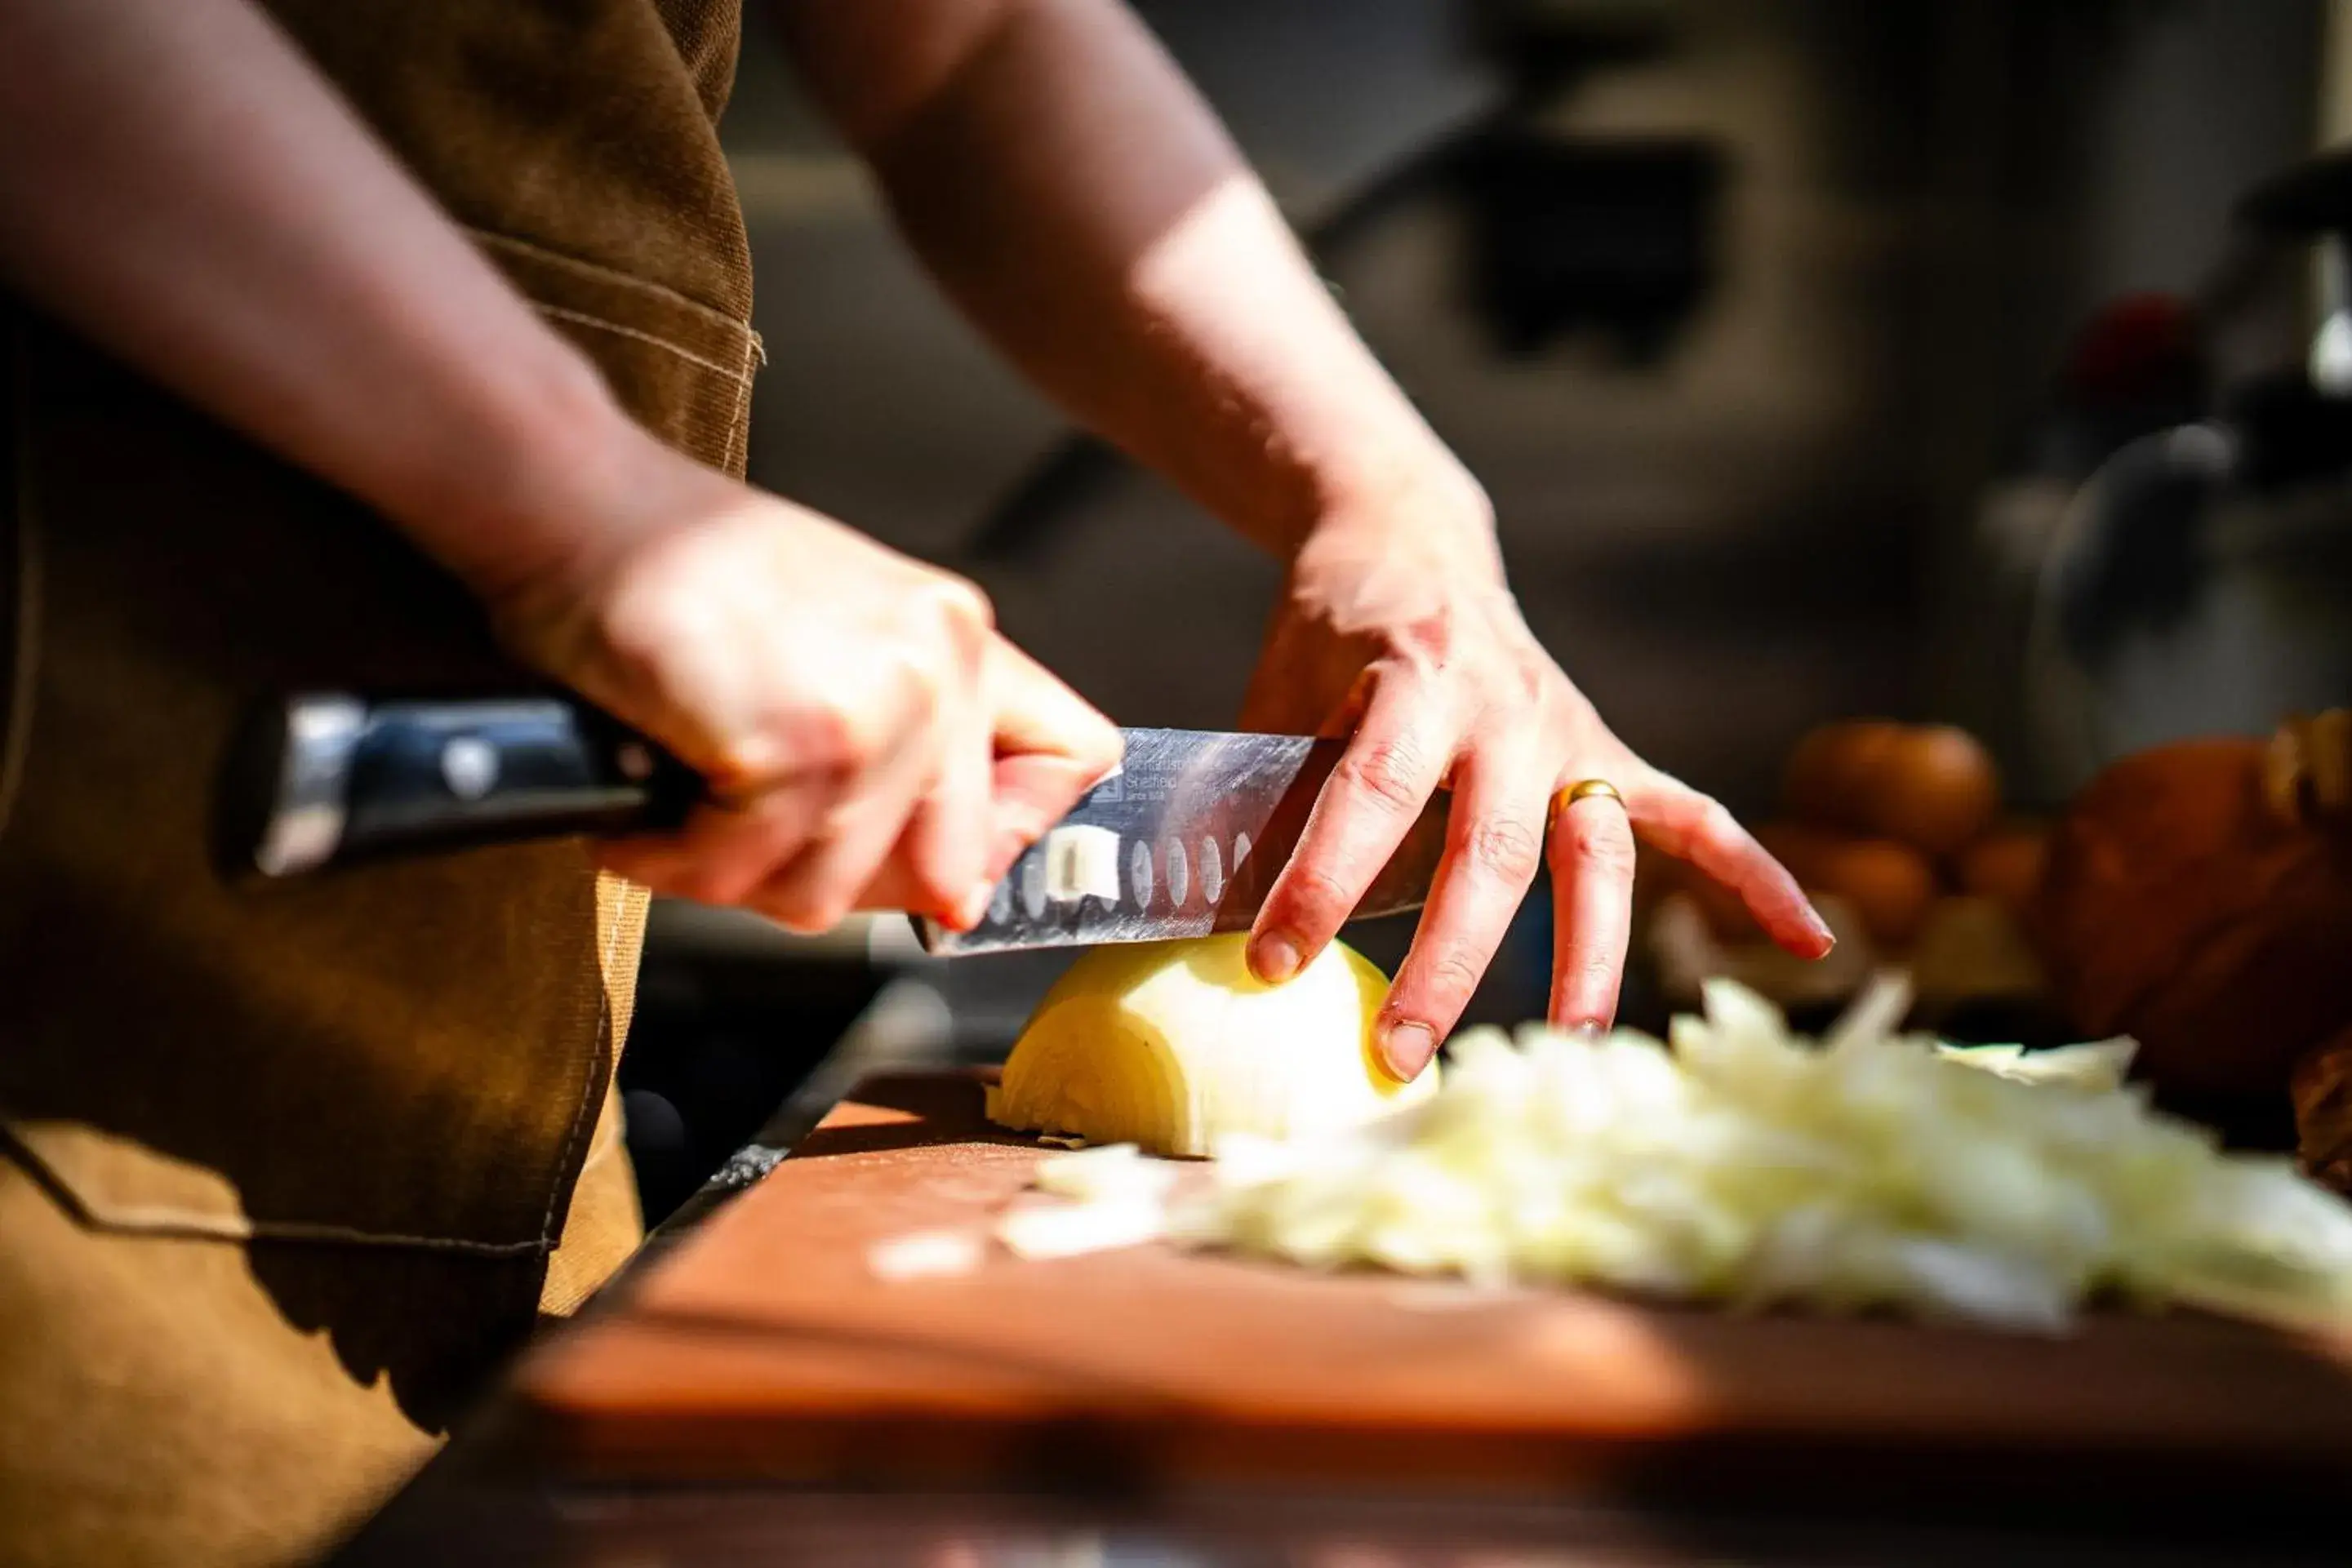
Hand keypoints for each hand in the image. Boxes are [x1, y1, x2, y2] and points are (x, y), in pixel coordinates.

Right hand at [481, 436, 1121, 931]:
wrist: (575, 506)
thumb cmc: (688, 579)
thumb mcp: (842, 636)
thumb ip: (915, 749)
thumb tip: (962, 895)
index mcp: (960, 636)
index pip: (1073, 760)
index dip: (1005, 832)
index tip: (939, 857)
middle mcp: (937, 667)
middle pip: (945, 870)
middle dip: (835, 874)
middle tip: (752, 829)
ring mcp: (875, 709)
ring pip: (830, 893)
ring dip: (734, 871)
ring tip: (682, 804)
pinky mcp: (794, 747)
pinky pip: (743, 876)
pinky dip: (675, 860)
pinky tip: (648, 798)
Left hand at [1238, 493, 1833, 1079]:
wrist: (1409, 543)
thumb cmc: (1331, 633)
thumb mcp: (1280, 696)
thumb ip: (1265, 800)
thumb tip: (1222, 923)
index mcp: (1413, 681)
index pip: (1371, 796)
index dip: (1319, 881)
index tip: (1271, 962)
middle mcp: (1508, 710)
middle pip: (1494, 849)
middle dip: (1447, 960)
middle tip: (1398, 1054)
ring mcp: (1571, 732)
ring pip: (1597, 853)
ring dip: (1593, 949)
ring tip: (1580, 1040)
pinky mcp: (1608, 752)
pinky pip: (1691, 817)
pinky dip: (1753, 876)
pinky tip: (1810, 942)